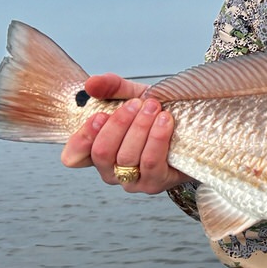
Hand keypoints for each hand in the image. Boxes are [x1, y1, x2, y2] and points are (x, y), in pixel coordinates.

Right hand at [60, 73, 189, 193]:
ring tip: (153, 107)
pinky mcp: (154, 184)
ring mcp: (131, 181)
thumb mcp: (132, 95)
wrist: (193, 127)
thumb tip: (91, 83)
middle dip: (119, 123)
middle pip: (102, 152)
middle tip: (137, 103)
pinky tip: (165, 120)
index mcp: (97, 151)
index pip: (73, 156)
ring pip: (126, 157)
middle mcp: (110, 171)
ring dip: (140, 127)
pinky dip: (156, 138)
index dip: (82, 138)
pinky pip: (150, 162)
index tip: (100, 115)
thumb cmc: (155, 114)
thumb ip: (110, 87)